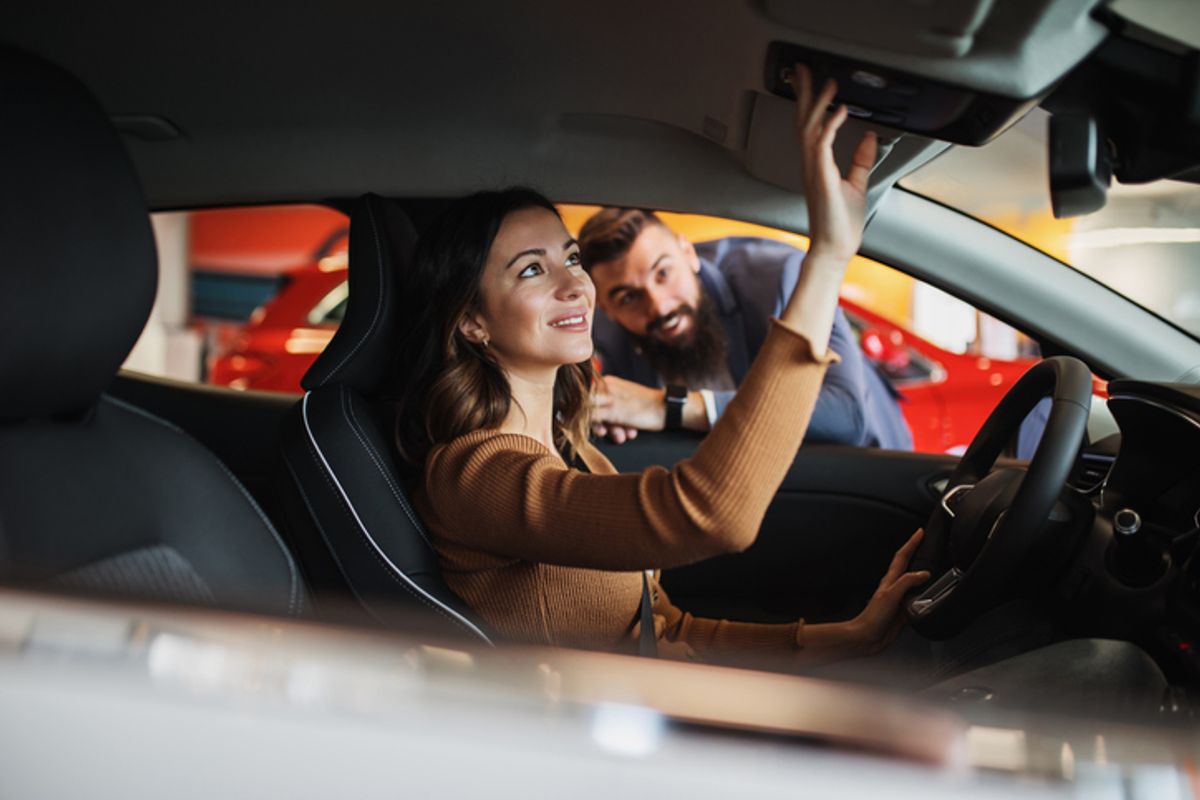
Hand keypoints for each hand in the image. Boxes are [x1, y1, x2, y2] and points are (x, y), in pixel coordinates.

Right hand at [591, 375, 664, 441]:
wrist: (668, 410)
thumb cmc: (644, 409)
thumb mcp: (614, 412)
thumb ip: (592, 412)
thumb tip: (571, 413)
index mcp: (605, 384)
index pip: (585, 401)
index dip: (589, 417)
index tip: (598, 429)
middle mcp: (609, 388)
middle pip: (596, 410)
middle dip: (606, 426)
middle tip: (616, 435)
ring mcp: (618, 397)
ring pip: (607, 416)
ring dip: (616, 429)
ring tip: (627, 435)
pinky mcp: (626, 405)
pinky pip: (617, 417)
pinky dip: (622, 426)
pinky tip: (631, 431)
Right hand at [792, 63, 876, 262]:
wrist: (836, 247)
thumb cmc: (841, 223)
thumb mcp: (857, 182)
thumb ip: (861, 159)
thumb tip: (869, 137)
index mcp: (816, 164)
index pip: (809, 126)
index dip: (810, 102)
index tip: (812, 81)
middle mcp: (810, 164)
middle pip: (802, 121)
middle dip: (803, 94)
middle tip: (802, 69)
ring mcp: (814, 171)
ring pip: (809, 129)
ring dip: (818, 104)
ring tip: (828, 85)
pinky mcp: (822, 179)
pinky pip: (822, 145)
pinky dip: (830, 125)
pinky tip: (841, 112)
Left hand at [846, 528, 929, 655]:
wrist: (867, 637)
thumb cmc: (873, 617)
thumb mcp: (890, 595)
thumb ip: (907, 582)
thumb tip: (924, 574)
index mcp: (890, 580)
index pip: (902, 556)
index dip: (911, 543)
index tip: (920, 532)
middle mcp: (895, 587)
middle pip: (908, 565)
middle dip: (917, 552)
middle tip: (926, 542)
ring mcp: (900, 599)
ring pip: (914, 581)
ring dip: (922, 571)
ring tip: (932, 562)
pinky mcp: (904, 612)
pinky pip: (917, 598)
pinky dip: (925, 592)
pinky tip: (930, 593)